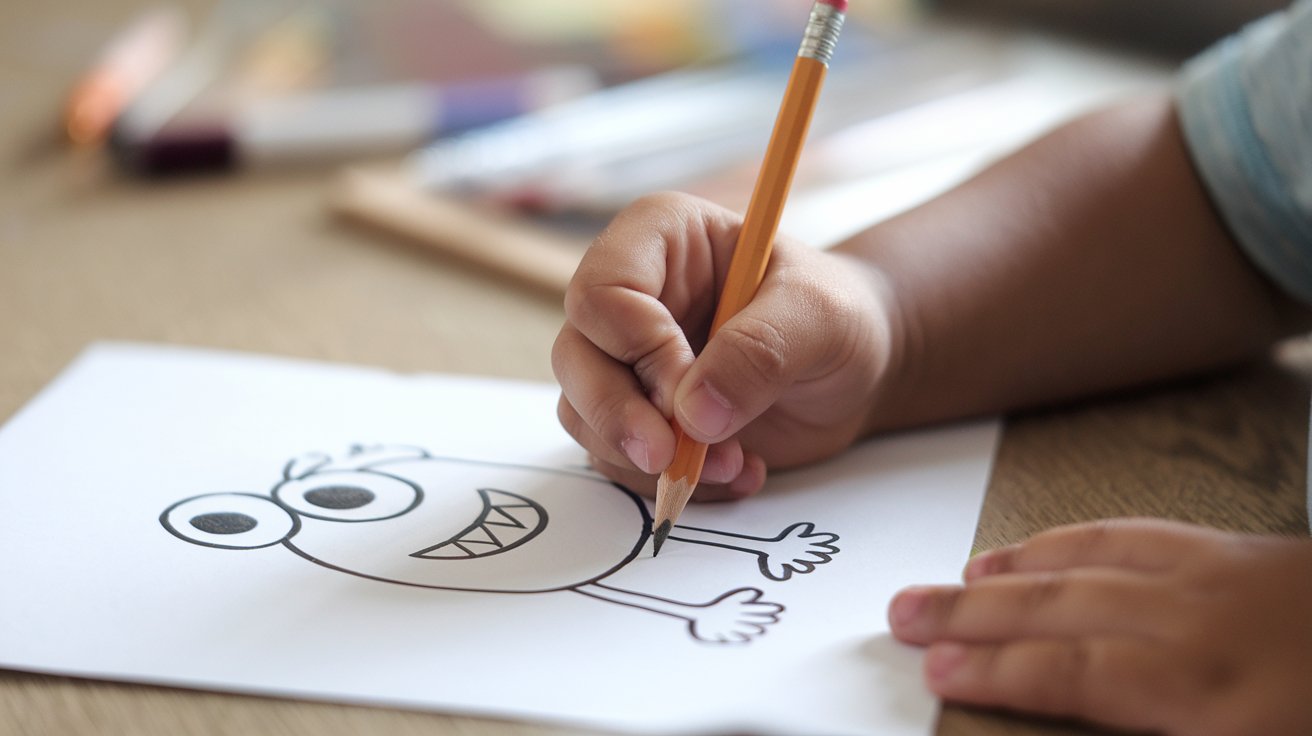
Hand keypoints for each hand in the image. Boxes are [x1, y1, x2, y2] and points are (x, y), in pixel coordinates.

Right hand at [553, 192, 893, 498]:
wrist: (853, 370)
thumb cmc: (838, 316)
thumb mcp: (821, 316)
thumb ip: (761, 351)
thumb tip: (694, 412)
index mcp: (662, 238)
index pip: (604, 289)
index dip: (637, 347)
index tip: (688, 394)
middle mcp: (631, 296)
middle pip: (576, 356)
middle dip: (619, 415)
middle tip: (670, 456)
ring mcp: (628, 359)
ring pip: (583, 412)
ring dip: (648, 457)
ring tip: (732, 463)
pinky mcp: (639, 414)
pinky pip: (618, 457)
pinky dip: (670, 480)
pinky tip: (735, 472)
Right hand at [888, 518, 1311, 734]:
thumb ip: (1169, 731)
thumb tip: (1089, 718)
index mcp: (1215, 691)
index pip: (1078, 674)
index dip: (998, 672)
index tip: (937, 672)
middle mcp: (1201, 623)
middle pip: (1060, 612)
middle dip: (970, 615)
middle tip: (899, 615)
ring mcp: (1213, 577)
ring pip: (1080, 566)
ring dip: (999, 577)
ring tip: (938, 587)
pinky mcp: (1228, 550)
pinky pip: (1124, 534)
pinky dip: (1060, 542)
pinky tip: (1026, 551)